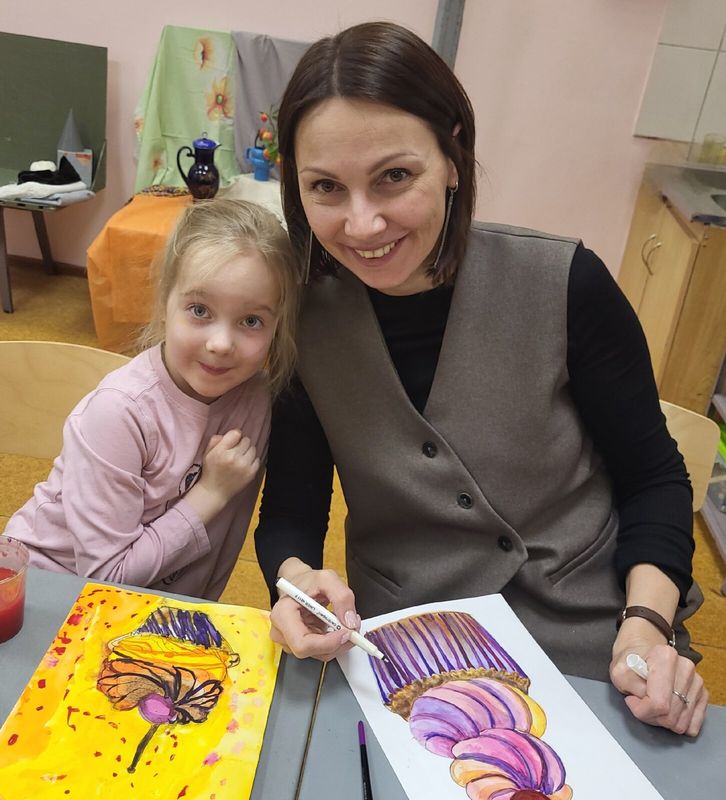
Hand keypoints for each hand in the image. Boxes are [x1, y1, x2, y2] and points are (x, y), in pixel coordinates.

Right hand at [185, 430, 259, 523]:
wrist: (214, 492)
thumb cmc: (211, 471)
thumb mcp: (207, 454)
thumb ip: (216, 440)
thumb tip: (231, 434)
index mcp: (221, 451)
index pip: (236, 433)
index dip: (235, 437)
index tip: (232, 442)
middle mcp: (233, 457)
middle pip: (246, 440)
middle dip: (241, 444)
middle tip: (236, 451)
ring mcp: (243, 466)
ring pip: (253, 449)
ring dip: (247, 452)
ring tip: (240, 458)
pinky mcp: (250, 473)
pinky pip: (257, 460)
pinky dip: (252, 461)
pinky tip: (244, 465)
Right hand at [269, 559, 360, 661]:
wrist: (300, 583)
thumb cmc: (307, 581)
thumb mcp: (327, 579)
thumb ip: (342, 597)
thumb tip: (349, 621)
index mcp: (283, 615)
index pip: (302, 643)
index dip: (327, 643)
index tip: (346, 632)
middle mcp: (282, 632)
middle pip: (313, 652)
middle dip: (338, 643)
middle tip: (353, 628)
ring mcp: (290, 641)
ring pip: (320, 653)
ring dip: (339, 642)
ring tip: (346, 622)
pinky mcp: (301, 644)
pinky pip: (322, 650)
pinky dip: (335, 641)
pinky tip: (337, 626)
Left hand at [610, 620, 707, 735]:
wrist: (642, 653)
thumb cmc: (631, 662)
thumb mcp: (619, 672)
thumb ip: (630, 688)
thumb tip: (647, 704)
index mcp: (665, 656)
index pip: (659, 703)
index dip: (641, 709)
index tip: (632, 700)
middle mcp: (685, 667)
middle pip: (670, 716)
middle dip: (651, 716)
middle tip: (641, 702)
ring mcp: (696, 681)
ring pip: (681, 723)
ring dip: (663, 720)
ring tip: (652, 703)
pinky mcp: (702, 694)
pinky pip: (693, 724)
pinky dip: (677, 723)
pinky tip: (666, 710)